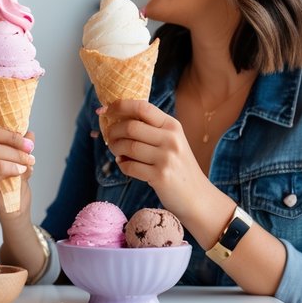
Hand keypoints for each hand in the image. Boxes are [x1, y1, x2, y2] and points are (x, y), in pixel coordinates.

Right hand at [0, 108, 36, 215]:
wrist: (16, 199)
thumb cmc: (15, 171)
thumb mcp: (20, 151)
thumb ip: (22, 139)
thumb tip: (28, 134)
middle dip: (9, 136)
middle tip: (29, 145)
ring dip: (15, 154)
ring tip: (30, 160)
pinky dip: (13, 167)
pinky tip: (23, 170)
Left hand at [100, 99, 204, 215]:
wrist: (196, 196)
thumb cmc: (178, 166)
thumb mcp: (171, 141)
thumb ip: (150, 128)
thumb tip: (116, 117)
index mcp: (173, 125)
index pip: (142, 107)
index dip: (119, 106)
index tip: (105, 110)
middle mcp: (171, 139)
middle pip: (130, 126)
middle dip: (113, 131)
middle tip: (109, 138)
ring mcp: (166, 158)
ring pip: (128, 146)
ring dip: (115, 148)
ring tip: (116, 151)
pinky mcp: (160, 176)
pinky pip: (129, 166)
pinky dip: (122, 164)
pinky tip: (124, 164)